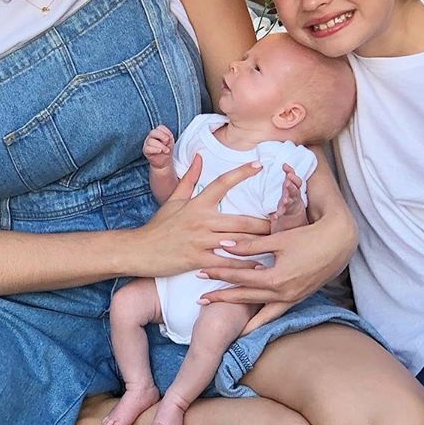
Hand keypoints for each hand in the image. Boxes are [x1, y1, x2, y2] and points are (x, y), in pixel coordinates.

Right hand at [135, 157, 270, 276]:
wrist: (140, 250)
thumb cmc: (159, 226)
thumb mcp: (172, 200)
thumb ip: (189, 179)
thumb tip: (199, 157)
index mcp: (198, 204)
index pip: (222, 183)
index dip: (242, 173)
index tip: (260, 164)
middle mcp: (202, 220)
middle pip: (241, 220)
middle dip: (265, 222)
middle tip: (283, 221)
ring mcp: (201, 241)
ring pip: (238, 242)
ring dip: (259, 244)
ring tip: (278, 244)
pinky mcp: (199, 260)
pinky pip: (227, 263)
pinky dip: (244, 266)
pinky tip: (259, 267)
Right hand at [143, 125, 175, 170]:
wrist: (164, 161)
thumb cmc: (166, 150)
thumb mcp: (170, 142)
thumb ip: (169, 137)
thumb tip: (166, 137)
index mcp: (157, 133)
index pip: (160, 127)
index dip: (166, 132)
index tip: (170, 138)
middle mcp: (151, 137)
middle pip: (153, 132)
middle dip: (162, 136)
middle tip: (167, 142)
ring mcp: (147, 143)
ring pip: (150, 141)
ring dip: (161, 146)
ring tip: (166, 150)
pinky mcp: (145, 150)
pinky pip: (148, 148)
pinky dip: (155, 149)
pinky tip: (160, 151)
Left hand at [198, 210, 353, 317]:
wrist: (340, 241)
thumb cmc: (308, 236)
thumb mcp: (277, 238)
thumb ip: (249, 245)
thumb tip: (223, 245)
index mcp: (275, 278)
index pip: (239, 277)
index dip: (219, 274)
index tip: (200, 272)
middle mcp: (283, 293)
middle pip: (246, 297)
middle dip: (222, 298)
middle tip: (201, 300)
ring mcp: (292, 298)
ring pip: (261, 312)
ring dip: (242, 316)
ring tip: (225, 322)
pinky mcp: (299, 298)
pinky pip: (277, 313)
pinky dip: (263, 319)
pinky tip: (252, 325)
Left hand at [268, 164, 307, 232]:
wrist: (292, 227)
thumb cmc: (288, 207)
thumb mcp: (287, 192)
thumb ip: (287, 182)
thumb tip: (278, 165)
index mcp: (292, 191)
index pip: (293, 180)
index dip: (291, 172)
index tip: (285, 166)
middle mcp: (293, 199)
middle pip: (294, 191)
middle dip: (291, 185)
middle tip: (288, 180)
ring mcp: (290, 209)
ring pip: (290, 203)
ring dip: (287, 200)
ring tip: (285, 199)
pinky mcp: (286, 219)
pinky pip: (282, 217)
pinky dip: (278, 216)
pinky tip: (274, 216)